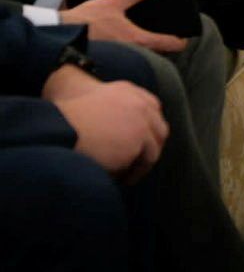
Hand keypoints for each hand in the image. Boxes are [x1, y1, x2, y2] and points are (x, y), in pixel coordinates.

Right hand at [47, 71, 166, 182]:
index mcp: (125, 90)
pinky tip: (123, 180)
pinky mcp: (139, 139)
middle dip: (152, 146)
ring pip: (154, 147)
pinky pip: (145, 161)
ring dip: (143, 162)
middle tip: (140, 164)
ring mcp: (142, 120)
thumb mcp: (91, 108)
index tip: (142, 143)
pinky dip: (135, 172)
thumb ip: (111, 114)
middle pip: (158, 127)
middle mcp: (139, 102)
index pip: (151, 107)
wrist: (57, 130)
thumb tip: (123, 139)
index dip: (148, 127)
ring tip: (129, 177)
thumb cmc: (63, 125)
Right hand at [59, 0, 186, 53]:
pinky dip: (134, 50)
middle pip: (157, 52)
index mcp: (137, 38)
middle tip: (171, 36)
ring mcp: (121, 57)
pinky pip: (128, 55)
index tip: (185, 38)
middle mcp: (132, 51)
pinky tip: (130, 41)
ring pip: (143, 55)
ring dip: (150, 48)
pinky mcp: (110, 57)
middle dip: (165, 45)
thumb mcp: (114, 2)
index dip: (180, 41)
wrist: (59, 34)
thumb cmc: (86, 19)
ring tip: (153, 37)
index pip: (168, 44)